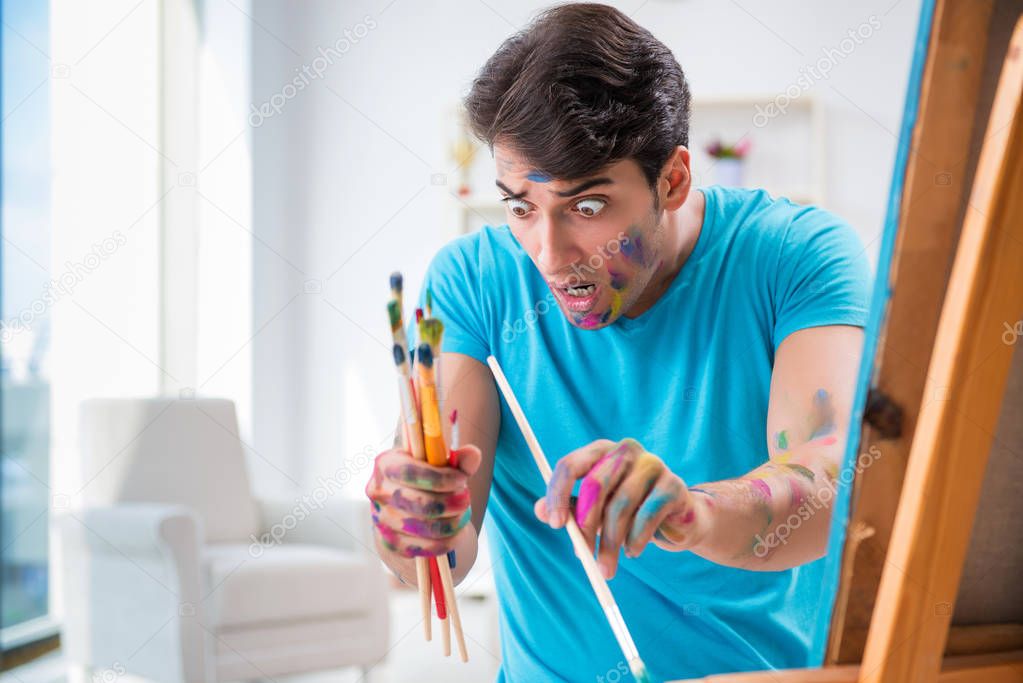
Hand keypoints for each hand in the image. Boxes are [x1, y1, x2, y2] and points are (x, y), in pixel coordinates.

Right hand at [365, 445, 480, 557]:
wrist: (405, 511)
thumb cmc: (426, 481)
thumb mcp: (440, 466)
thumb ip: (458, 460)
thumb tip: (473, 454)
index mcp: (385, 464)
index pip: (409, 472)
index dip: (440, 478)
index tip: (463, 479)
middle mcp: (378, 492)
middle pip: (420, 503)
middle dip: (452, 503)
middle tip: (466, 499)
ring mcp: (382, 520)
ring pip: (426, 527)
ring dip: (453, 523)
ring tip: (463, 515)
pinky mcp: (391, 544)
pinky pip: (425, 547)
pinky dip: (447, 541)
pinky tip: (456, 532)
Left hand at [534, 438, 709, 577]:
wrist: (675, 519)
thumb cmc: (626, 511)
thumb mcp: (594, 510)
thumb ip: (568, 508)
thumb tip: (539, 511)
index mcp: (600, 450)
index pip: (570, 465)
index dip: (559, 494)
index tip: (556, 525)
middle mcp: (625, 450)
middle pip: (596, 485)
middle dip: (586, 526)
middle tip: (582, 557)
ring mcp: (652, 464)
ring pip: (621, 506)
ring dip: (611, 543)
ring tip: (607, 566)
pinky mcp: (673, 485)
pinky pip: (647, 516)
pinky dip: (635, 540)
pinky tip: (632, 552)